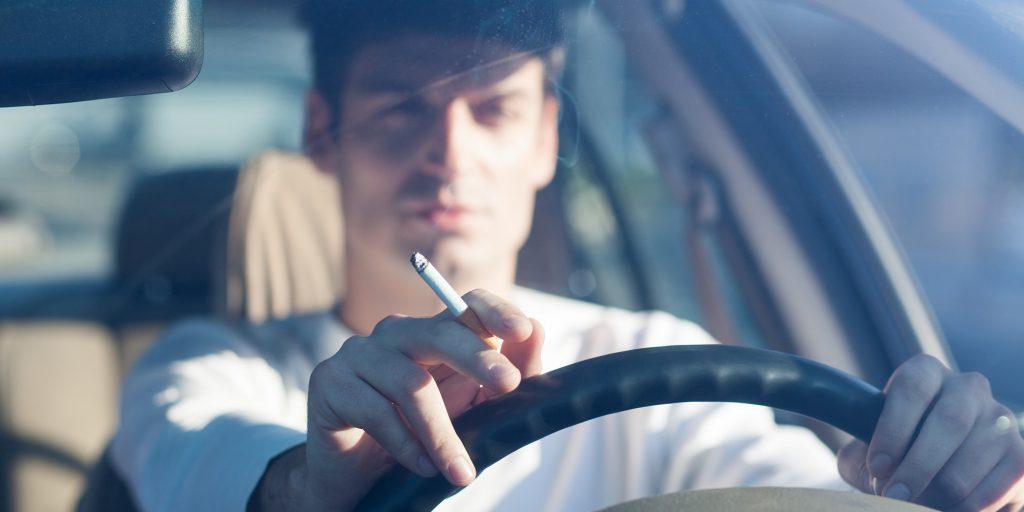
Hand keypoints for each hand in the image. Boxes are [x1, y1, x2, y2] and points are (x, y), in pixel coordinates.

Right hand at [302, 289, 543, 510]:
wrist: (354, 476)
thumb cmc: (419, 436)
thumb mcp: (470, 411)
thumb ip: (505, 377)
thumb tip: (537, 331)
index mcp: (433, 334)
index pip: (466, 305)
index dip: (496, 312)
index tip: (523, 331)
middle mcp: (395, 334)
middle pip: (440, 333)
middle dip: (478, 358)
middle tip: (509, 385)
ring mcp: (359, 353)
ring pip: (410, 383)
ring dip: (441, 433)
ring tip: (460, 472)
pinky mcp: (329, 382)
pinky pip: (376, 411)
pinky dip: (405, 445)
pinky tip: (422, 468)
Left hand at [838, 354, 1023, 510]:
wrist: (940, 468)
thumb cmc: (897, 453)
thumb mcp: (870, 448)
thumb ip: (861, 458)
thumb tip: (875, 474)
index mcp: (925, 373)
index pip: (912, 389)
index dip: (893, 429)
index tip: (878, 466)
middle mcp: (967, 387)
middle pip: (949, 421)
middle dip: (918, 466)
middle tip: (897, 494)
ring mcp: (999, 419)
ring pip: (970, 461)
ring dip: (940, 492)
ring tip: (921, 502)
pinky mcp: (1020, 455)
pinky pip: (995, 487)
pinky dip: (968, 507)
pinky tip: (950, 506)